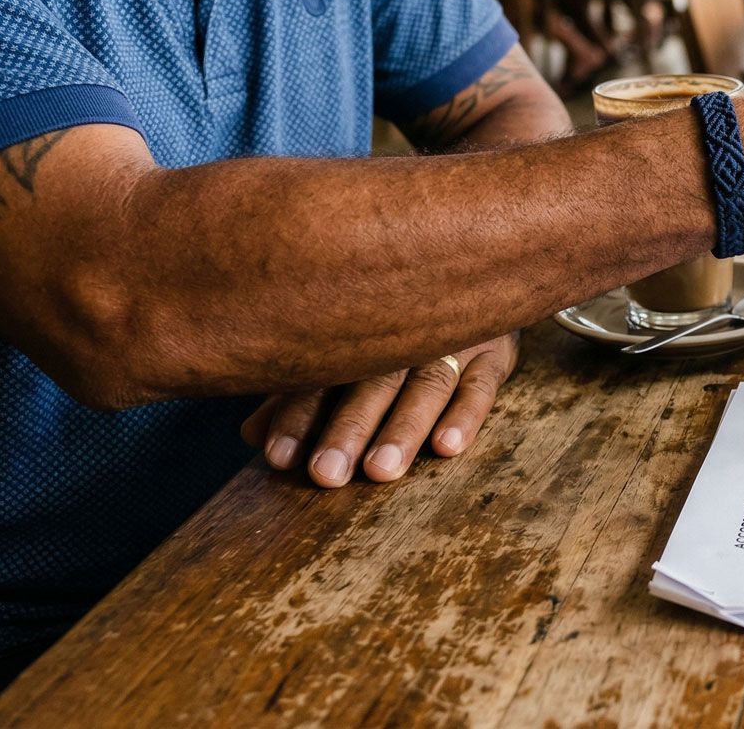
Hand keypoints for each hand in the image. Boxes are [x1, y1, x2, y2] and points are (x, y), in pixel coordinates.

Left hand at [240, 332, 519, 486]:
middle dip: (348, 428)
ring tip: (381, 469)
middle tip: (327, 474)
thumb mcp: (345, 354)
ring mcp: (452, 339)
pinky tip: (447, 447)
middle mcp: (403, 330)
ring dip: (403, 428)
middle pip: (372, 380)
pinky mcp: (493, 350)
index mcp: (357, 328)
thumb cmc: (395, 330)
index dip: (297, 415)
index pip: (322, 372)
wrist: (478, 269)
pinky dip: (466, 415)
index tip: (280, 458)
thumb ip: (298, 392)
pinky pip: (482, 383)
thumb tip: (249, 434)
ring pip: (425, 383)